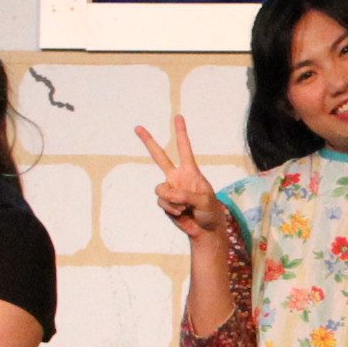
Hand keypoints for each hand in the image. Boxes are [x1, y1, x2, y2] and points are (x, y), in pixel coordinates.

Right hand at [136, 116, 229, 238]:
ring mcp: (170, 189)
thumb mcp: (204, 201)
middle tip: (138, 127)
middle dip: (148, 142)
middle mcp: (177, 177)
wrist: (205, 229)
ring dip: (173, 201)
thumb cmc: (210, 211)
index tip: (178, 117)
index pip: (184, 149)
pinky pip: (162, 203)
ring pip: (160, 190)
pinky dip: (172, 209)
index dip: (181, 133)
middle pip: (159, 157)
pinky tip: (181, 213)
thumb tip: (169, 194)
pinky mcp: (165, 202)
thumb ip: (187, 195)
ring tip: (186, 207)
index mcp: (191, 171)